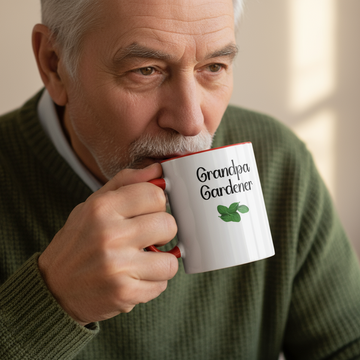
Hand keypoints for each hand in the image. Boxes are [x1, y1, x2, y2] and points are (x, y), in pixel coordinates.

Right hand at [38, 163, 177, 325]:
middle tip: (148, 238)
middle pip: (168, 225)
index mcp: (102, 208)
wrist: (54, 288)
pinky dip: (153, 282)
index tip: (150, 212)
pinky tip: (136, 278)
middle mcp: (109, 235)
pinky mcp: (124, 293)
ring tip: (144, 260)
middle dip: (162, 232)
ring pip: (171, 260)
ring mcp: (117, 266)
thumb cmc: (78, 241)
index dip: (158, 204)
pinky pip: (162, 285)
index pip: (156, 195)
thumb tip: (158, 170)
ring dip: (161, 262)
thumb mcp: (93, 204)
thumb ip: (126, 182)